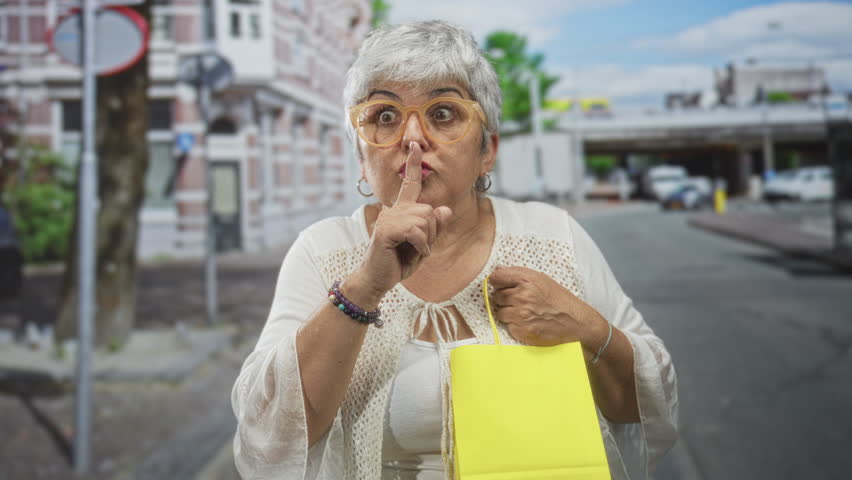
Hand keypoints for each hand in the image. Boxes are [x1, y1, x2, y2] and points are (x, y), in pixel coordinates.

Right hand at [351, 143, 452, 299]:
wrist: (377, 280)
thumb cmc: (398, 262)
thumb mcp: (423, 245)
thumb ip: (434, 228)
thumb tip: (445, 209)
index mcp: (401, 210)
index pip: (410, 184)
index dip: (413, 164)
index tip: (414, 144)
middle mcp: (393, 210)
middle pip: (429, 210)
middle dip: (432, 232)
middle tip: (419, 247)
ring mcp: (388, 218)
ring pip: (425, 220)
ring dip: (426, 241)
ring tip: (414, 251)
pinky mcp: (386, 230)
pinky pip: (416, 231)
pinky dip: (421, 246)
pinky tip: (412, 254)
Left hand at [488, 266, 606, 351]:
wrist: (576, 323)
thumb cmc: (559, 300)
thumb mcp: (542, 279)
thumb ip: (519, 274)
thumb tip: (497, 270)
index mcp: (527, 280)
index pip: (496, 277)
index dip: (497, 281)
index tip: (501, 285)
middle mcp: (522, 296)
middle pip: (496, 296)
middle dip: (504, 299)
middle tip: (519, 301)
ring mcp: (521, 315)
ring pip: (499, 312)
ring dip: (507, 313)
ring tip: (524, 312)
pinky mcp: (521, 331)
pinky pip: (507, 326)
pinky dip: (514, 325)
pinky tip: (527, 322)